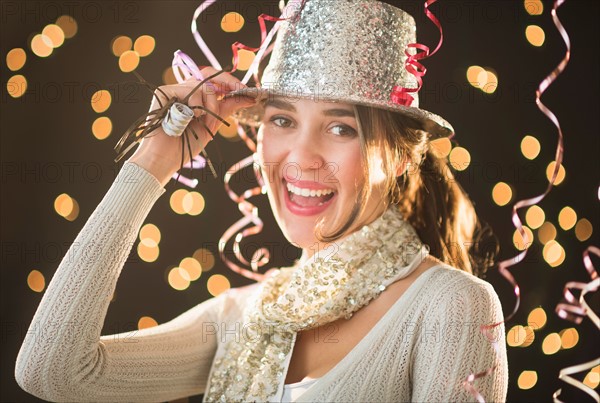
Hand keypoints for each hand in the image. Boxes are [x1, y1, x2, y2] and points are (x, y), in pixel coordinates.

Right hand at [127, 67, 255, 185]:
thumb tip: (248, 97)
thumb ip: (227, 107)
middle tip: (243, 91)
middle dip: (229, 82)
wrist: (167, 158)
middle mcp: (184, 90)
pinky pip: (191, 91)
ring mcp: (173, 90)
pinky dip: (197, 107)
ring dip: (212, 107)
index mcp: (194, 96)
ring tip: (205, 123)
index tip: (248, 91)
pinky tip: (191, 119)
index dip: (231, 82)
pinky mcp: (164, 92)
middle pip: (209, 75)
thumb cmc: (187, 144)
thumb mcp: (212, 124)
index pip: (213, 80)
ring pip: (204, 86)